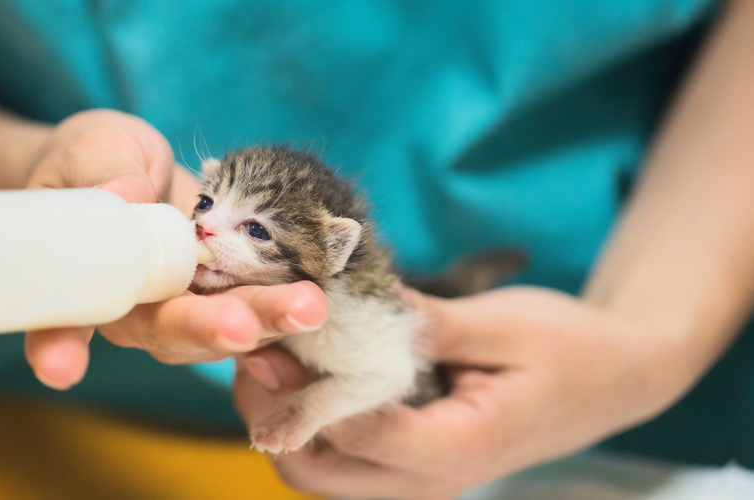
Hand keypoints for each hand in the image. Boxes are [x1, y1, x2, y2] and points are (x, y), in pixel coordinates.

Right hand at [21, 109, 328, 388]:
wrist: (134, 171)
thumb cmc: (95, 161)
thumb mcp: (93, 151)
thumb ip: (104, 172)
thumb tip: (124, 195)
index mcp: (89, 281)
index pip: (64, 317)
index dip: (58, 343)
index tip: (60, 367)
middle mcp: (139, 309)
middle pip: (168, 331)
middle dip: (209, 328)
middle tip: (242, 328)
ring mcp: (188, 308)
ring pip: (223, 327)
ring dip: (266, 323)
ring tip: (309, 306)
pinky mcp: (228, 297)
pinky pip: (257, 319)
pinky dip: (286, 328)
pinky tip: (315, 322)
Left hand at [235, 286, 699, 499]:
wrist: (612, 377)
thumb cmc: (569, 347)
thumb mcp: (500, 322)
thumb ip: (420, 323)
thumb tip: (341, 302)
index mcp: (457, 449)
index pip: (355, 431)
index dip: (301, 385)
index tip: (266, 334)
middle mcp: (430, 482)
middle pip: (316, 470)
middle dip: (273, 411)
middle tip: (255, 344)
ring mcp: (418, 482)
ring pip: (317, 473)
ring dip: (282, 419)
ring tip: (270, 353)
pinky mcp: (410, 466)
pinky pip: (339, 460)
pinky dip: (308, 422)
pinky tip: (304, 371)